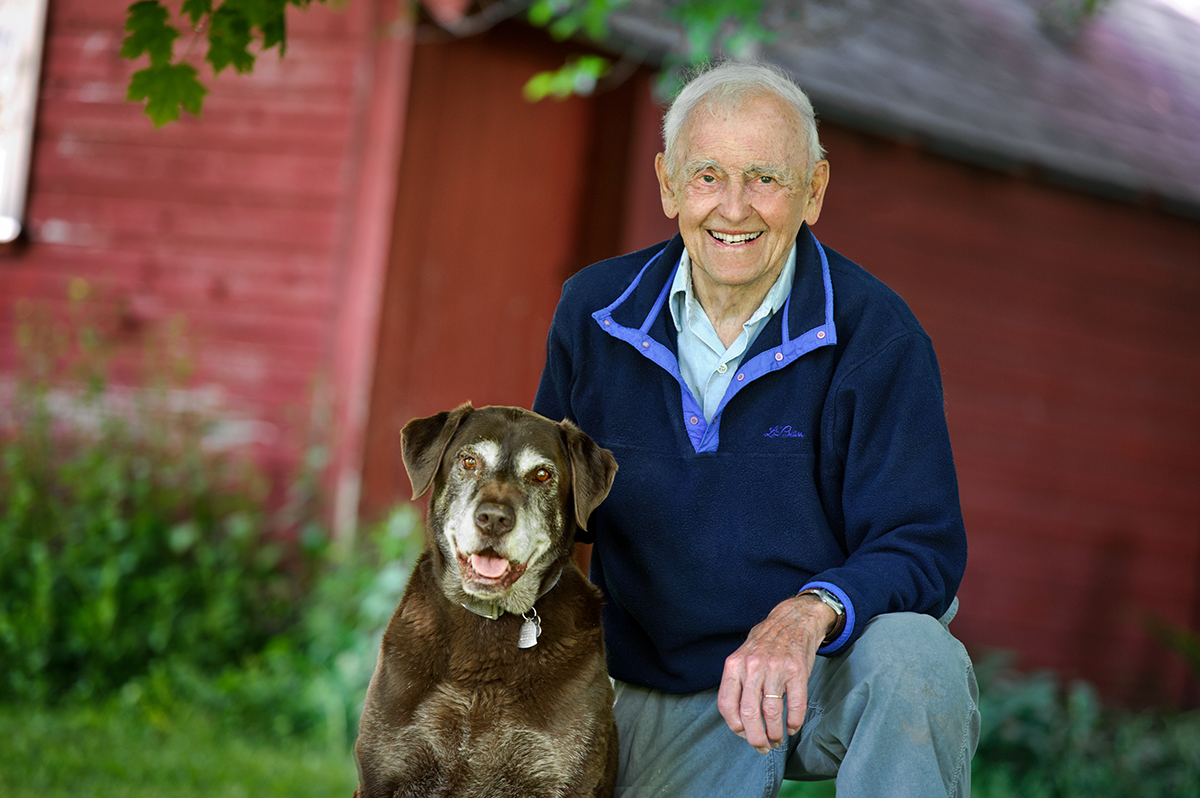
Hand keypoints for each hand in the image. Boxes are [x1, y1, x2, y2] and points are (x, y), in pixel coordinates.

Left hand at [717, 594, 836, 752]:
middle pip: (749, 713)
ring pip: (771, 713)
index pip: (727, 704)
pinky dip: (794, 722)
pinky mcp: (797, 670)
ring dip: (775, 734)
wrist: (793, 619)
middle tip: (762, 747)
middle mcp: (753, 666)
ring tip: (777, 740)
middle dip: (755, 738)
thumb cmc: (766, 643)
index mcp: (734, 664)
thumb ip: (737, 682)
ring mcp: (775, 667)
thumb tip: (738, 720)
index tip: (743, 734)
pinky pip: (795, 704)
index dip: (734, 726)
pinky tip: (793, 727)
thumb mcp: (743, 656)